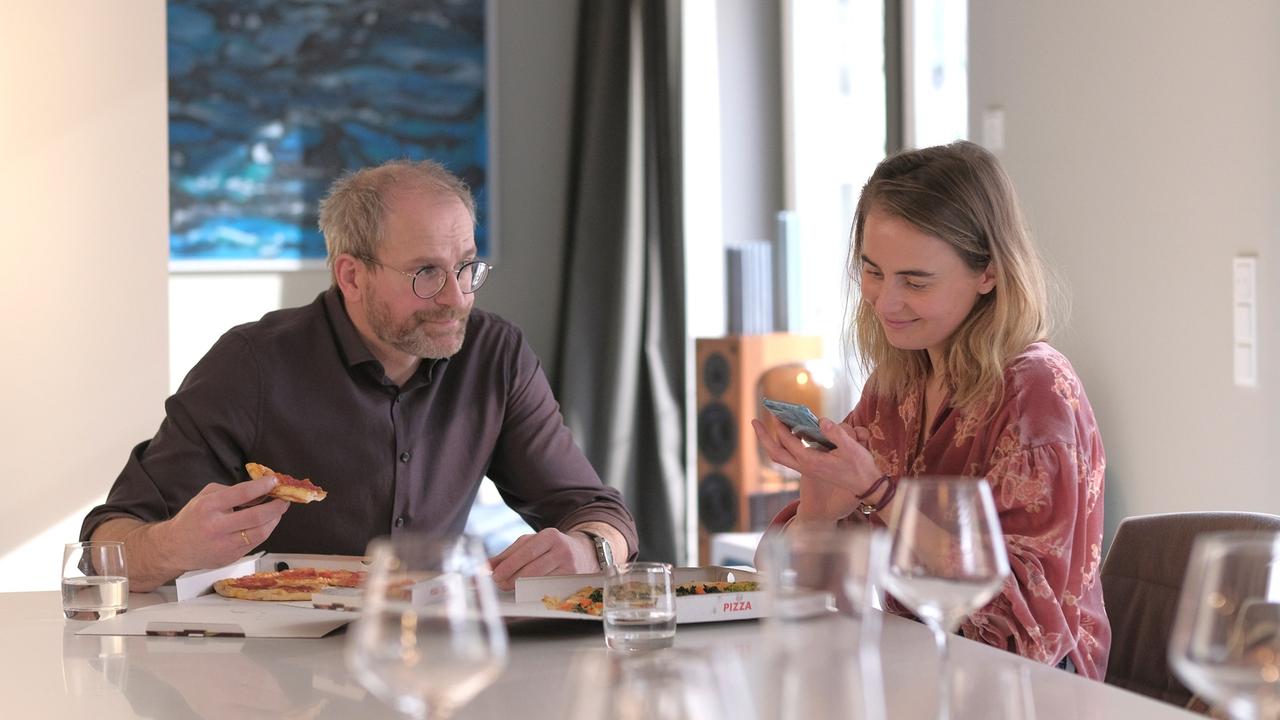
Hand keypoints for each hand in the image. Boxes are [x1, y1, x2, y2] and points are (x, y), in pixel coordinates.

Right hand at [152, 477, 289, 573]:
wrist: (174, 548)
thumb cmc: (192, 518)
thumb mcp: (206, 496)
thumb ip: (232, 491)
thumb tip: (260, 490)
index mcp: (209, 507)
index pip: (242, 494)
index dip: (262, 486)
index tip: (275, 481)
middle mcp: (217, 527)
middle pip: (257, 516)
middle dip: (277, 506)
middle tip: (285, 498)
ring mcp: (224, 545)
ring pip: (261, 532)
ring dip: (275, 519)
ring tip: (279, 510)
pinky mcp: (231, 557)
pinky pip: (256, 543)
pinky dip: (265, 530)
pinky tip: (267, 523)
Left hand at [488, 528, 596, 590]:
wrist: (584, 553)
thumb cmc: (550, 549)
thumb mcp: (531, 544)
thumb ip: (508, 555)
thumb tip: (486, 566)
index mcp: (549, 535)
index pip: (526, 552)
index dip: (509, 565)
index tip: (495, 575)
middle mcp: (561, 549)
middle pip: (533, 568)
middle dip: (513, 578)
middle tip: (500, 584)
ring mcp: (570, 565)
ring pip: (541, 580)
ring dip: (522, 587)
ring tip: (511, 588)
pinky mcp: (573, 580)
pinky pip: (550, 589)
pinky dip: (535, 592)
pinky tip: (526, 593)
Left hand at [752, 414, 882, 521]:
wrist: (866, 486)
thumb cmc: (860, 466)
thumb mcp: (851, 448)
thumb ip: (836, 433)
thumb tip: (822, 420)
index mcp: (810, 461)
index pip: (788, 441)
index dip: (779, 426)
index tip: (774, 412)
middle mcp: (804, 466)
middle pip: (775, 453)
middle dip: (762, 437)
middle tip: (754, 421)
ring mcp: (806, 469)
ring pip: (781, 456)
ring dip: (772, 441)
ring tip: (769, 424)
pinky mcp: (811, 468)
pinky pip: (791, 456)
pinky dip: (785, 444)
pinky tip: (792, 431)